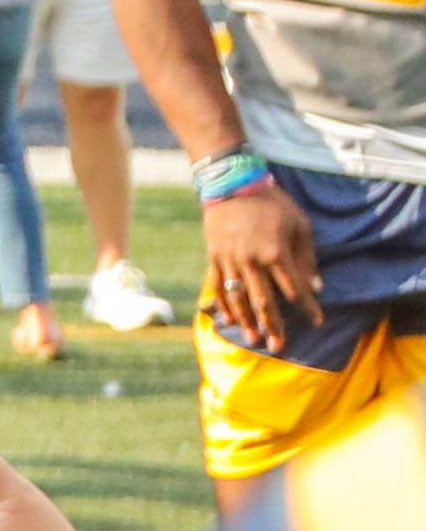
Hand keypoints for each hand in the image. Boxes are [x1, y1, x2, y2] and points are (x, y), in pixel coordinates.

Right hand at [199, 177, 320, 351]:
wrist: (232, 185)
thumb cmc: (273, 203)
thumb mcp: (300, 225)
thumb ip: (307, 258)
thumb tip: (316, 287)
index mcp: (276, 252)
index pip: (295, 289)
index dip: (307, 307)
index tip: (316, 322)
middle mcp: (251, 261)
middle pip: (265, 301)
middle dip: (274, 325)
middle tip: (280, 346)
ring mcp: (230, 260)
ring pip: (239, 298)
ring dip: (248, 321)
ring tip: (255, 339)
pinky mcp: (214, 257)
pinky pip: (218, 286)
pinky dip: (224, 304)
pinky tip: (229, 319)